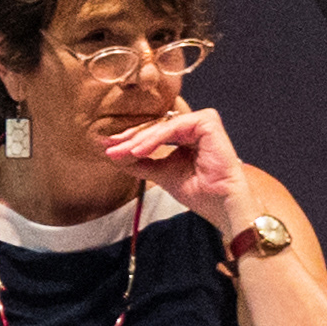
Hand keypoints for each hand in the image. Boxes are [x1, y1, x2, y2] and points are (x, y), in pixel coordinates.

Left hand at [97, 98, 253, 224]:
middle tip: (108, 146)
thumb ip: (140, 163)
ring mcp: (202, 122)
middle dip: (130, 138)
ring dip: (140, 140)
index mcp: (185, 136)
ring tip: (122, 152)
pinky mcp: (208, 122)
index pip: (153, 133)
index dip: (130, 140)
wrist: (220, 203)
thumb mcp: (161, 174)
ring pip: (162, 126)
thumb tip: (112, 155)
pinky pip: (173, 127)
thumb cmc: (197, 191)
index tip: (107, 147)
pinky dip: (155, 138)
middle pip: (155, 127)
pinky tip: (139, 150)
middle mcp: (194, 126)